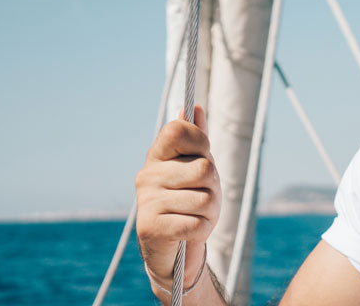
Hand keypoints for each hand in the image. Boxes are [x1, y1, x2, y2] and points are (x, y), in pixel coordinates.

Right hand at [135, 105, 220, 290]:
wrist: (174, 251)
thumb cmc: (190, 203)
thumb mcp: (198, 169)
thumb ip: (196, 140)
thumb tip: (193, 107)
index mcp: (157, 156)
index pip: (178, 130)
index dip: (200, 142)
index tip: (203, 156)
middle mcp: (146, 175)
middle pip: (204, 168)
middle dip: (214, 186)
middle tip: (203, 198)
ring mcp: (146, 201)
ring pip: (205, 198)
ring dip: (211, 212)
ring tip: (196, 215)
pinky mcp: (150, 228)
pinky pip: (197, 223)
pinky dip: (203, 230)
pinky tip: (191, 231)